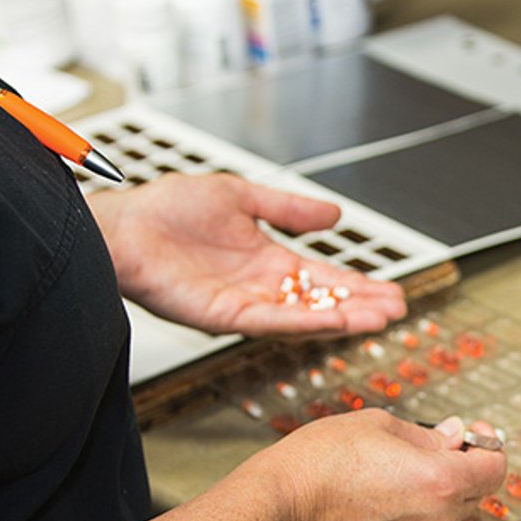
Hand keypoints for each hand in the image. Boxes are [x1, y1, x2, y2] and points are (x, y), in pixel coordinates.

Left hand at [89, 172, 406, 337]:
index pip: (323, 277)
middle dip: (362, 306)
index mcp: (266, 259)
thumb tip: (334, 214)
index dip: (358, 284)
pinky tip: (334, 323)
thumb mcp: (241, 195)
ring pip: (305, 318)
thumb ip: (288, 208)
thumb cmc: (165, 210)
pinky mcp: (225, 317)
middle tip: (398, 310)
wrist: (121, 228)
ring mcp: (245, 305)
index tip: (391, 290)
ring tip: (380, 319)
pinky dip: (304, 324)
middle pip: (323, 302)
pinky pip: (272, 322)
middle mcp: (260, 287)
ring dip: (344, 320)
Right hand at [260, 410, 506, 520]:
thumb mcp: (379, 425)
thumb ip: (429, 435)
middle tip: (427, 452)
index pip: (495, 468)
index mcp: (441, 482)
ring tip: (386, 481)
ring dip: (429, 499)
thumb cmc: (319, 461)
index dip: (488, 447)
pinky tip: (373, 506)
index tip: (475, 436)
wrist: (276, 508)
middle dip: (458, 471)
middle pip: (473, 495)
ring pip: (442, 519)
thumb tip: (456, 436)